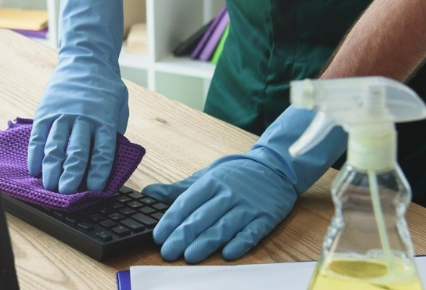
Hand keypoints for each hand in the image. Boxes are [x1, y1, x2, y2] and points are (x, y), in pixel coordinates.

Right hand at [28, 0, 128, 193]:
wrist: (85, 60)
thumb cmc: (105, 89)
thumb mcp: (118, 107)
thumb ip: (113, 132)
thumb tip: (107, 161)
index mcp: (105, 120)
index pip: (102, 151)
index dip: (98, 172)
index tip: (94, 189)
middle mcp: (83, 118)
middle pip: (76, 151)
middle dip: (71, 174)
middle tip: (66, 193)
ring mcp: (62, 114)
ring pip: (55, 145)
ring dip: (51, 168)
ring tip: (48, 185)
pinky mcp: (46, 111)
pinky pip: (39, 136)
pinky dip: (35, 154)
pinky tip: (34, 169)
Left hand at [143, 107, 347, 262]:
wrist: (276, 168)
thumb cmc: (236, 175)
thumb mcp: (206, 176)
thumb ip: (178, 189)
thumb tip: (148, 193)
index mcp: (211, 182)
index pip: (187, 203)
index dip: (171, 221)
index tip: (158, 236)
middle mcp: (229, 193)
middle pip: (202, 217)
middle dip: (183, 236)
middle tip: (168, 252)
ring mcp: (248, 206)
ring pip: (224, 226)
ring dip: (206, 243)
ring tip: (190, 257)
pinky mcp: (266, 217)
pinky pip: (252, 232)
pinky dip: (240, 243)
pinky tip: (228, 254)